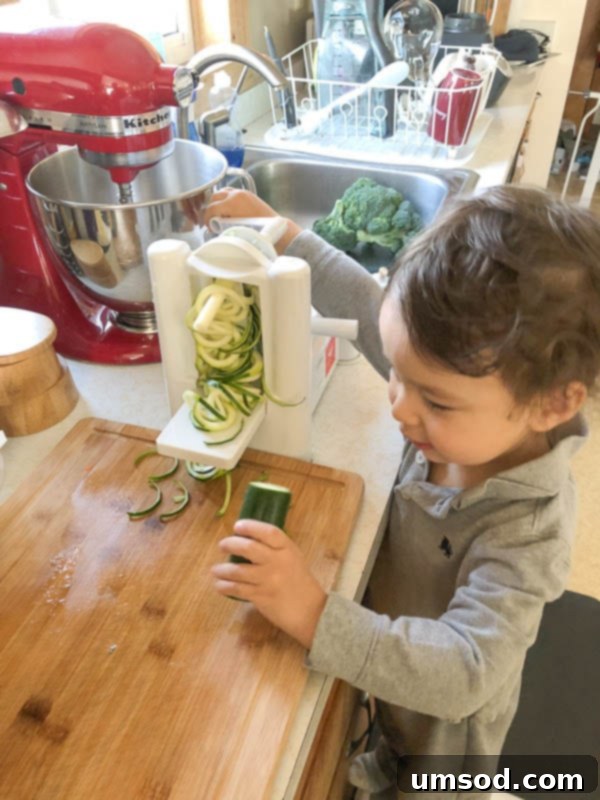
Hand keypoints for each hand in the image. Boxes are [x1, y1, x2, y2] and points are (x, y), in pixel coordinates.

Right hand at [204, 188, 301, 252]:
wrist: (276, 229)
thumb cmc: (257, 233)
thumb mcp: (236, 231)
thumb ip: (221, 227)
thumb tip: (212, 228)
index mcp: (232, 203)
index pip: (211, 208)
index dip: (206, 219)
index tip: (206, 227)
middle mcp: (236, 194)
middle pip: (214, 197)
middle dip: (210, 209)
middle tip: (211, 222)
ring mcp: (242, 192)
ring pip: (222, 193)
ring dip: (217, 203)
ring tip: (218, 216)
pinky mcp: (247, 194)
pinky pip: (231, 192)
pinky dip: (225, 199)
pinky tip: (227, 210)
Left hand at [211, 519, 326, 648]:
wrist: (310, 611)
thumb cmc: (298, 581)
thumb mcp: (292, 557)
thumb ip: (274, 548)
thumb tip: (246, 538)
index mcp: (287, 549)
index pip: (268, 532)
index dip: (251, 526)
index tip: (237, 526)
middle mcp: (277, 562)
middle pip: (249, 548)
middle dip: (231, 544)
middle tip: (222, 546)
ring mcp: (268, 580)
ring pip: (238, 571)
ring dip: (222, 569)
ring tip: (215, 570)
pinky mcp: (261, 597)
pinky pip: (237, 589)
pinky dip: (225, 586)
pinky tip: (219, 585)